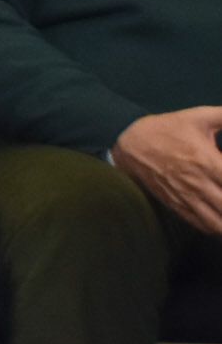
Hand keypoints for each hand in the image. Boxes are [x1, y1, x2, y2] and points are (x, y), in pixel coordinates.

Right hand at [114, 106, 221, 236]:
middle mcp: (199, 184)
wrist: (130, 143)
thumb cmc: (168, 128)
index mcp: (208, 161)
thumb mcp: (199, 116)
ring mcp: (187, 197)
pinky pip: (202, 224)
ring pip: (217, 223)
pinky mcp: (176, 205)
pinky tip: (220, 220)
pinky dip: (216, 227)